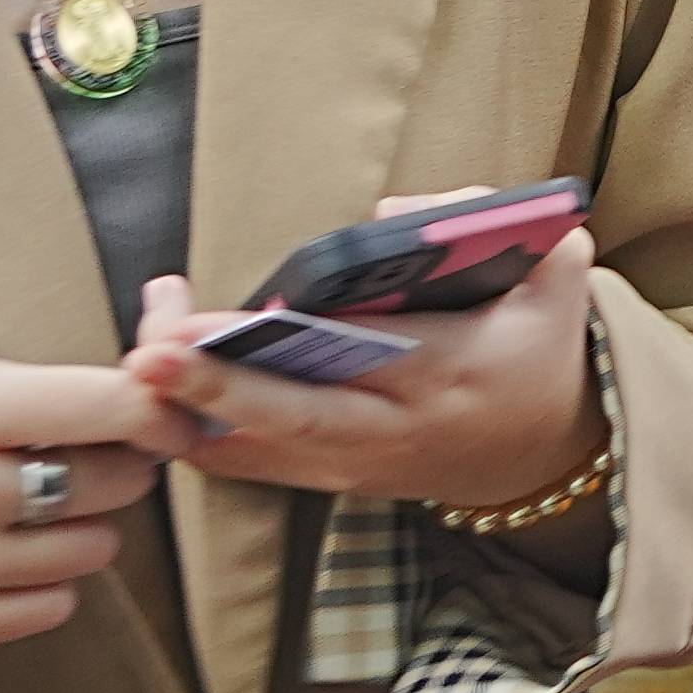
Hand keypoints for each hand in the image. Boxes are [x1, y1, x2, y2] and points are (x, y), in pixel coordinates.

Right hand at [0, 359, 180, 650]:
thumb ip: (26, 396)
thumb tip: (142, 407)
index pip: (116, 407)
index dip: (159, 411)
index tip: (168, 415)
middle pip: (115, 482)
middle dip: (114, 466)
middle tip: (75, 459)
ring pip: (93, 551)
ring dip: (79, 528)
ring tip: (26, 508)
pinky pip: (49, 608)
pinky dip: (44, 583)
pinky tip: (1, 556)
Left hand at [124, 203, 607, 520]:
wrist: (539, 450)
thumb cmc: (539, 347)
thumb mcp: (556, 269)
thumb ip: (488, 219)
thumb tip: (385, 215)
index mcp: (452, 371)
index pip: (367, 358)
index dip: (290, 340)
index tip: (219, 322)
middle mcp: (396, 429)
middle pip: (296, 416)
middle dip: (213, 389)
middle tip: (149, 356)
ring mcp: (354, 463)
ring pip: (254, 448)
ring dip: (184, 411)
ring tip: (137, 365)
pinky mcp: (325, 476)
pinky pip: (246, 463)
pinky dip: (193, 434)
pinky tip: (154, 389)